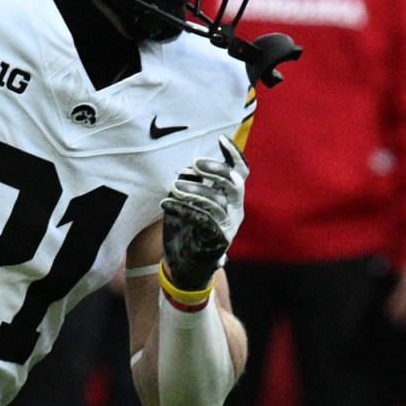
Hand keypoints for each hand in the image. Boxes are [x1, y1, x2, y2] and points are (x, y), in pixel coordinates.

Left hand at [161, 137, 246, 292]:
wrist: (185, 266)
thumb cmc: (186, 229)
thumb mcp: (188, 201)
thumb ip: (191, 183)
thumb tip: (187, 168)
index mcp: (231, 197)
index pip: (240, 172)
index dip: (234, 155)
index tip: (220, 139)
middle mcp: (235, 210)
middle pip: (233, 184)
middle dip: (215, 170)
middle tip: (193, 164)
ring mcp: (229, 226)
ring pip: (216, 202)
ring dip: (193, 191)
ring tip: (173, 187)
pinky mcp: (218, 241)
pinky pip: (203, 220)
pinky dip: (183, 210)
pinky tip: (165, 205)